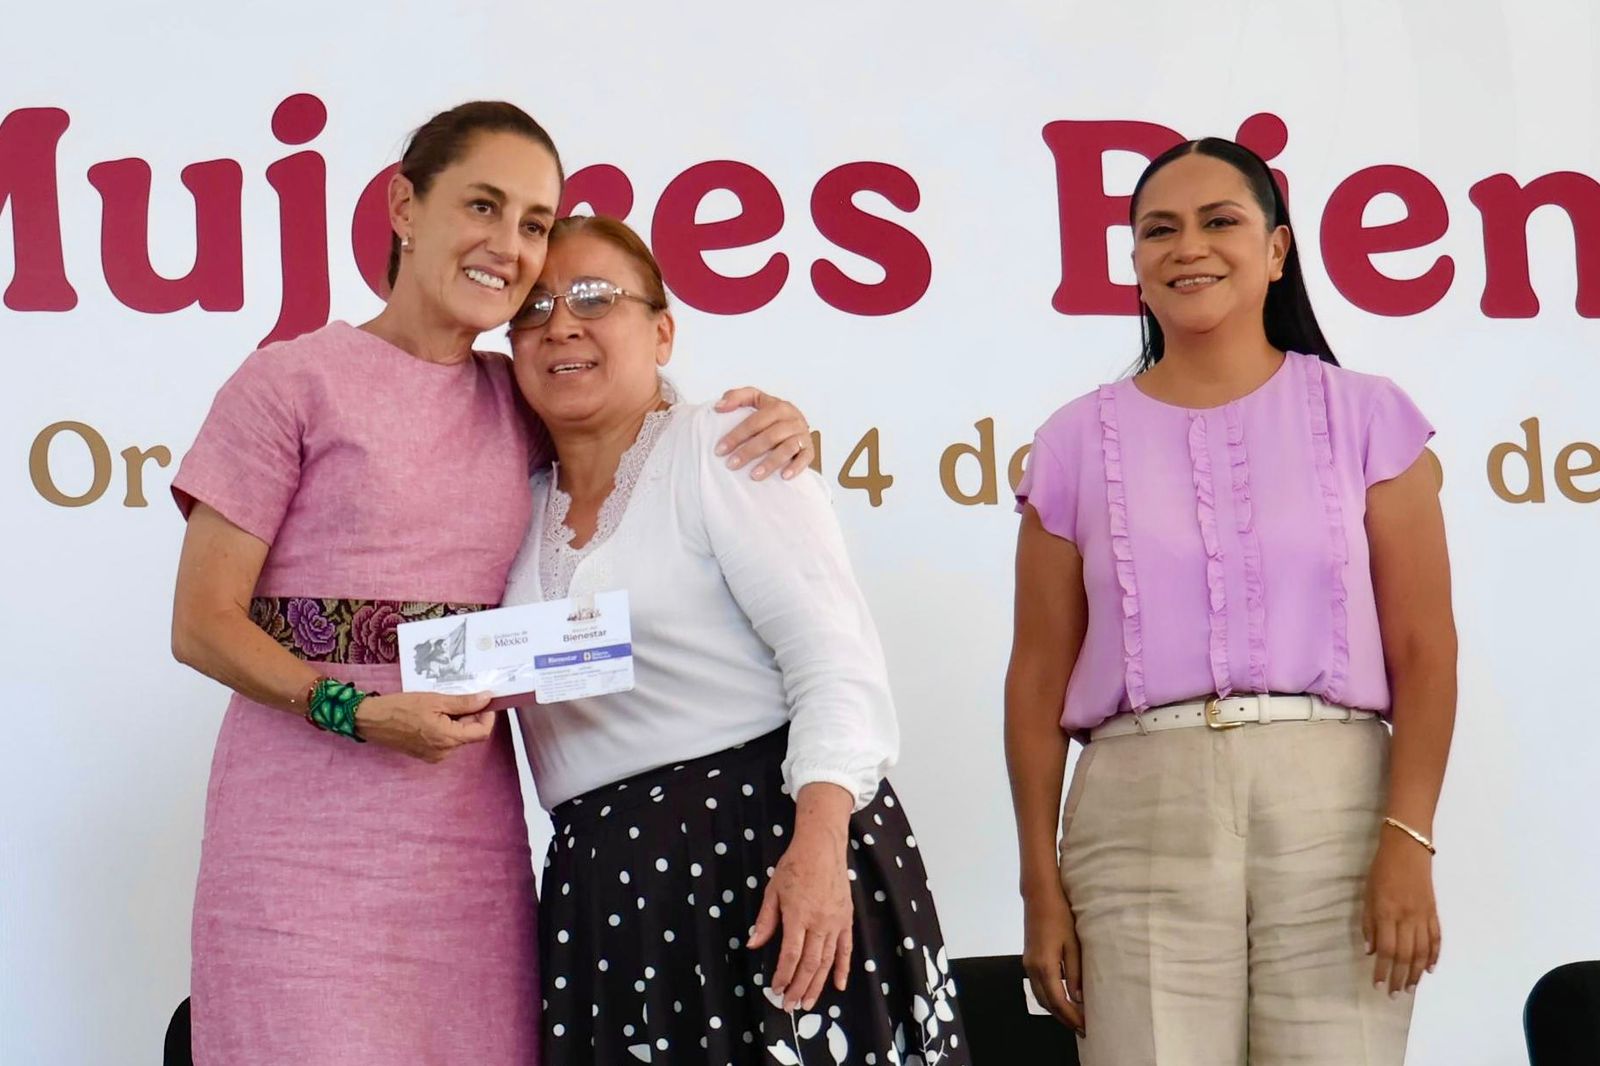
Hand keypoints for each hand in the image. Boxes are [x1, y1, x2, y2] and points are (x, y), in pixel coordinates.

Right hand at [353, 691, 496, 762]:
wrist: (372, 720)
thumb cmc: (401, 708)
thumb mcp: (435, 700)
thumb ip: (464, 702)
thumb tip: (487, 699)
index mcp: (448, 739)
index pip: (482, 732)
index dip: (487, 716)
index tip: (485, 700)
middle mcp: (444, 752)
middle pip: (470, 734)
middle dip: (470, 716)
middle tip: (459, 697)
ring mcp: (434, 756)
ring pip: (457, 737)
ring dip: (457, 721)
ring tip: (441, 705)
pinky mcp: (426, 754)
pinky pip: (445, 741)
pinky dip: (446, 727)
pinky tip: (433, 715)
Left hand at [713, 388, 815, 480]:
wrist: (796, 424)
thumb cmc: (772, 416)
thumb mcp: (756, 400)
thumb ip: (737, 397)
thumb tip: (718, 406)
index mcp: (778, 406)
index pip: (755, 420)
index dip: (736, 435)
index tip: (720, 449)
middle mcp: (792, 419)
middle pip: (770, 436)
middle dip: (749, 451)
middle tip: (732, 464)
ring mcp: (802, 434)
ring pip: (787, 448)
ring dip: (770, 463)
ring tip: (754, 475)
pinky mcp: (809, 449)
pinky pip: (805, 458)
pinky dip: (795, 467)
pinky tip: (783, 476)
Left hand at [747, 815, 852, 1010]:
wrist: (822, 847)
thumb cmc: (794, 866)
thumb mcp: (772, 891)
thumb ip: (765, 921)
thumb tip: (752, 945)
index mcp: (797, 915)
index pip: (790, 955)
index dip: (783, 976)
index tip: (775, 989)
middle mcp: (819, 922)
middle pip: (810, 964)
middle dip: (798, 988)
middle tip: (789, 1005)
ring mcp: (835, 922)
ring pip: (827, 961)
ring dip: (817, 985)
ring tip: (807, 1003)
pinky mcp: (846, 919)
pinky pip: (846, 949)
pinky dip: (843, 969)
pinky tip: (838, 986)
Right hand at [1022, 883, 1084, 1034]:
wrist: (1039, 895)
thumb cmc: (1060, 915)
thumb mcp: (1073, 944)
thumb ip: (1075, 972)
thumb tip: (1078, 998)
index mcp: (1044, 966)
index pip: (1058, 1001)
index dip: (1071, 1016)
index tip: (1085, 1027)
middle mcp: (1032, 968)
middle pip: (1046, 1003)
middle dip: (1063, 1018)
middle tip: (1081, 1027)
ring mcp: (1028, 963)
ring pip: (1040, 996)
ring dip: (1055, 1009)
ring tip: (1073, 1016)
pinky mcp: (1028, 958)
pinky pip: (1038, 986)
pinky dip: (1049, 997)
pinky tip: (1062, 997)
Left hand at [1362, 831, 1440, 994]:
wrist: (1408, 848)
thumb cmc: (1381, 870)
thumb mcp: (1367, 894)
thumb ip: (1369, 923)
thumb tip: (1370, 950)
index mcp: (1387, 912)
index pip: (1385, 949)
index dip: (1382, 970)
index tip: (1378, 985)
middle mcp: (1406, 917)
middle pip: (1405, 955)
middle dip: (1398, 977)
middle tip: (1394, 994)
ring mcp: (1423, 916)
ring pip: (1422, 951)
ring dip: (1415, 973)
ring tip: (1410, 989)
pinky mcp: (1434, 912)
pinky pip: (1436, 939)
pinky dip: (1434, 956)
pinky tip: (1429, 969)